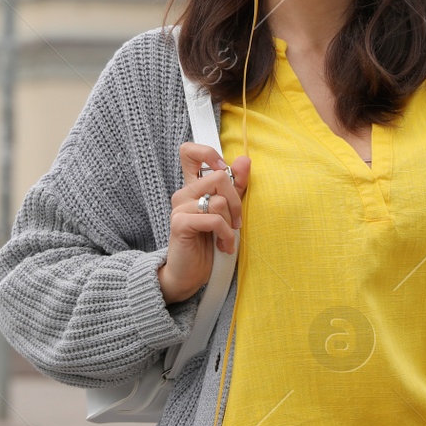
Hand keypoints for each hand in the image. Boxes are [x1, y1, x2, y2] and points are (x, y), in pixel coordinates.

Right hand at [157, 143, 250, 304]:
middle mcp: (184, 193)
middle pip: (219, 176)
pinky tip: (224, 245)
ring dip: (231, 224)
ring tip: (228, 238)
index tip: (222, 170)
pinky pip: (214, 219)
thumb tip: (245, 160)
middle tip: (236, 221)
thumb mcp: (227, 213)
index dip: (208, 152)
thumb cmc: (208, 243)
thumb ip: (236, 187)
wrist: (190, 274)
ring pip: (219, 200)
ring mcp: (180, 207)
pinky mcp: (180, 223)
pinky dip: (226, 234)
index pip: (189, 151)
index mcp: (193, 186)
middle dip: (236, 201)